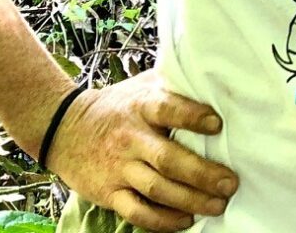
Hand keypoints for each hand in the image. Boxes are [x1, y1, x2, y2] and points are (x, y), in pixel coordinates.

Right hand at [45, 69, 238, 231]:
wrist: (65, 128)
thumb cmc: (118, 104)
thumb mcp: (143, 84)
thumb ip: (174, 83)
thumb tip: (215, 78)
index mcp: (141, 106)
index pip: (167, 109)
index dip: (192, 116)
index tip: (217, 124)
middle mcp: (130, 137)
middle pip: (167, 159)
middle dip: (201, 174)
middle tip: (230, 183)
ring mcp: (118, 168)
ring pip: (156, 189)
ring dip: (189, 200)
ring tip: (217, 205)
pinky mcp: (109, 193)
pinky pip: (136, 212)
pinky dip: (162, 221)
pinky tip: (186, 220)